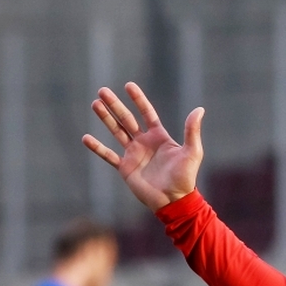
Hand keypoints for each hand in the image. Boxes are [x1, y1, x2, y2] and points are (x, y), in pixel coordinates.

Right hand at [82, 83, 204, 211]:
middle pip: (127, 119)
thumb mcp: (192, 151)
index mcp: (159, 137)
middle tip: (102, 91)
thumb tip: (200, 109)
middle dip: (115, 105)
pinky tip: (86, 138)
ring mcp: (133, 154)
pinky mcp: (125, 168)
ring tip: (95, 104)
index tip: (128, 85)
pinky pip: (108, 155)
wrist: (174, 200)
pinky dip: (97, 148)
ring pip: (116, 132)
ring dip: (105, 118)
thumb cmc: (185, 177)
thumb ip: (192, 131)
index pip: (147, 113)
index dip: (138, 100)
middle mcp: (144, 143)